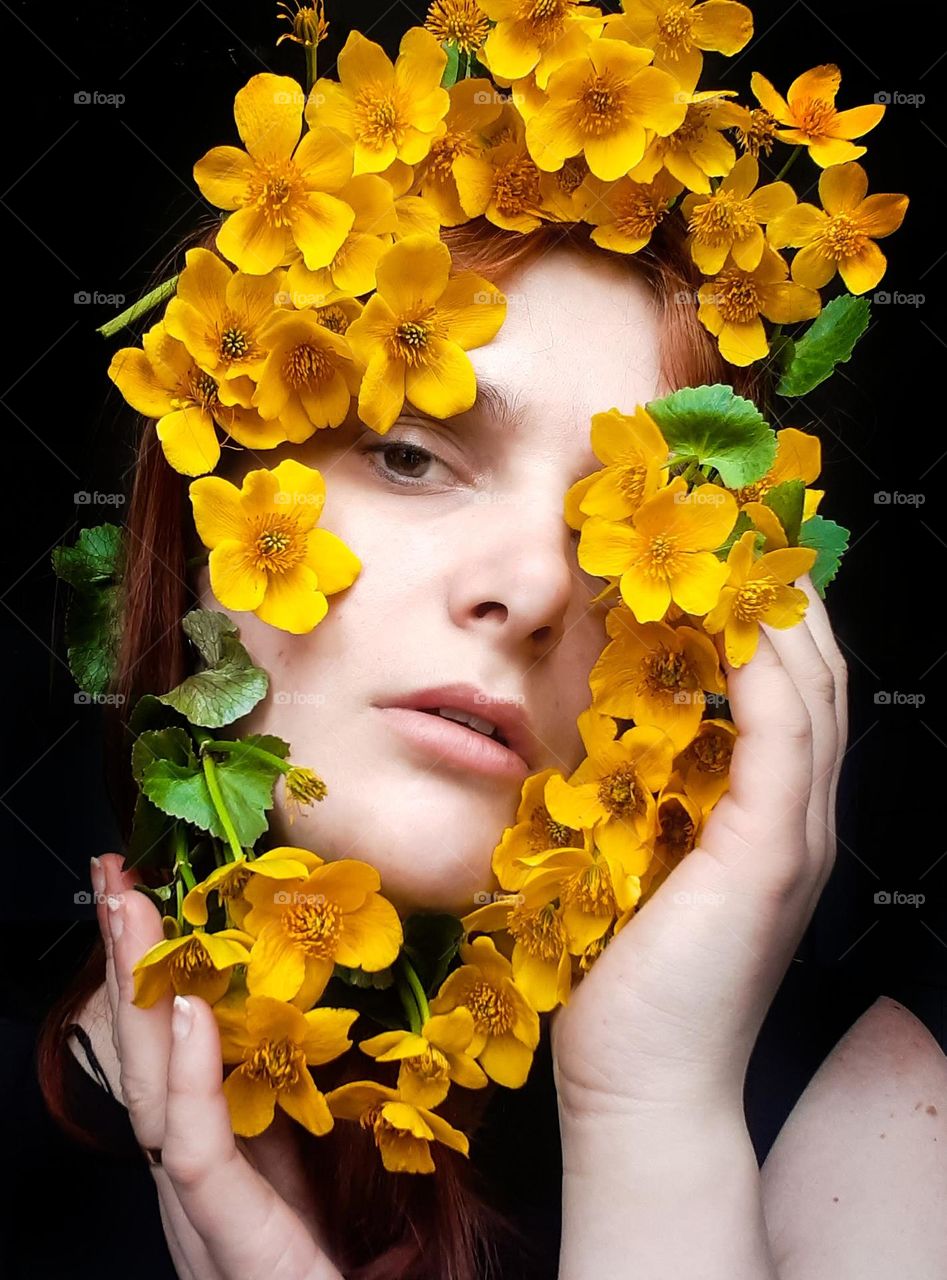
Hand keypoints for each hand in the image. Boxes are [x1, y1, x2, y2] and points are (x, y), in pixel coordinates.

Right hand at [93, 853, 342, 1279]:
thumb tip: (284, 1013)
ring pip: (152, 1085)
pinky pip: (197, 1147)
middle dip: (125, 960)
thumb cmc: (321, 1261)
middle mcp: (184, 1170)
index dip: (148, 970)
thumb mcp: (298, 1156)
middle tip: (114, 879)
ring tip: (133, 910)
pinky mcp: (226, 1233)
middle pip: (142, 1050)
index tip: (144, 895)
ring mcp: (194, 1205)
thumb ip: (277, 1095)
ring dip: (140, 989)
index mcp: (204, 1147)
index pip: (163, 1045)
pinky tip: (190, 1011)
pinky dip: (190, 1074)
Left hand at [551, 574, 847, 1121]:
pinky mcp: (769, 855)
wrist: (641, 1081)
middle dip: (785, 602)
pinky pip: (784, 740)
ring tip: (744, 551)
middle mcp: (799, 821)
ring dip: (781, 620)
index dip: (770, 626)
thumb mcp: (638, 864)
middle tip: (744, 532)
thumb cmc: (626, 977)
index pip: (791, 699)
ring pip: (813, 699)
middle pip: (817, 682)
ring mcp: (794, 838)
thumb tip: (616, 735)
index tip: (728, 561)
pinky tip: (737, 628)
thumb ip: (648, 799)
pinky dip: (768, 677)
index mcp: (769, 821)